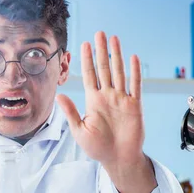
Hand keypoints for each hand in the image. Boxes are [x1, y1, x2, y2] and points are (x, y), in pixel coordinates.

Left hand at [56, 32, 155, 192]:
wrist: (118, 159)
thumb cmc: (98, 148)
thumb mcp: (79, 130)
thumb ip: (71, 112)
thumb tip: (58, 96)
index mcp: (93, 101)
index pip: (89, 75)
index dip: (87, 60)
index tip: (83, 44)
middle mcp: (107, 96)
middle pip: (104, 68)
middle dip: (101, 51)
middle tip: (99, 33)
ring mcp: (121, 99)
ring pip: (119, 72)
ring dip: (116, 55)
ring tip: (114, 39)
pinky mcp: (134, 105)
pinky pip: (135, 85)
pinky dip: (134, 72)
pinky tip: (133, 58)